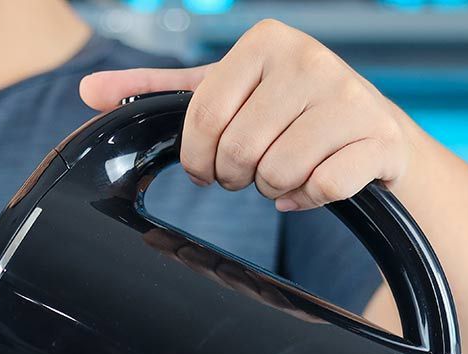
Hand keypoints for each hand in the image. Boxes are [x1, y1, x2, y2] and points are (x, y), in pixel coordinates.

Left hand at [80, 19, 420, 210]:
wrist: (376, 132)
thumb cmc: (288, 110)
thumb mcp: (225, 92)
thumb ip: (158, 91)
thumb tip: (88, 91)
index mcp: (266, 41)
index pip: (203, 117)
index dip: (199, 157)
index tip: (209, 165)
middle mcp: (310, 58)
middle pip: (239, 150)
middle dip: (236, 176)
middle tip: (251, 171)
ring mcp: (350, 97)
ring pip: (278, 173)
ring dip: (274, 189)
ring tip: (285, 173)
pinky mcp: (380, 138)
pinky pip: (322, 188)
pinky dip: (311, 199)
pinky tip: (318, 183)